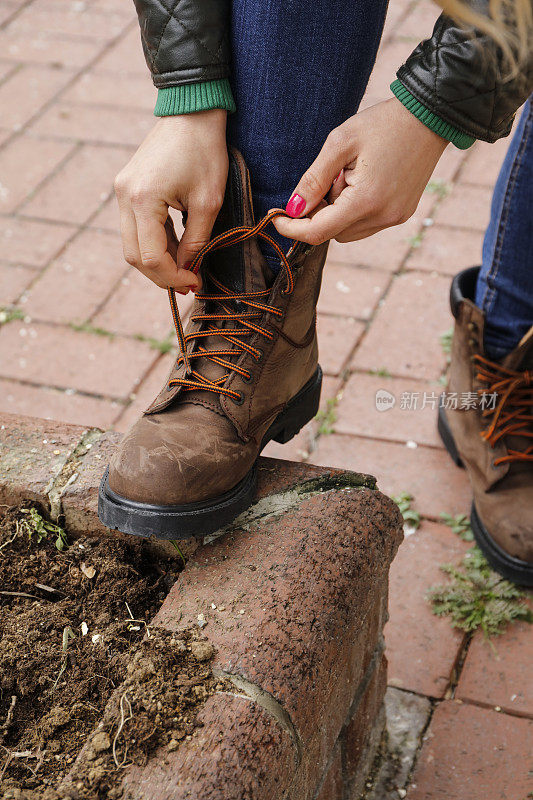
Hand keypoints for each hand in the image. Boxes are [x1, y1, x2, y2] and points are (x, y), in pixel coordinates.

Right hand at [114, 110, 228, 292]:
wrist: (191, 111)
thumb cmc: (205, 152)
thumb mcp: (208, 202)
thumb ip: (197, 242)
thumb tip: (189, 271)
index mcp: (143, 200)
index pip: (151, 256)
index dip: (172, 276)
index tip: (195, 282)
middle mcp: (124, 197)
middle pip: (134, 256)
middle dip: (162, 275)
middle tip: (189, 283)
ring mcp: (122, 192)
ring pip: (132, 244)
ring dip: (158, 260)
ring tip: (187, 267)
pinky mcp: (127, 188)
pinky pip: (136, 227)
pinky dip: (156, 242)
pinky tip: (179, 249)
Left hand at [272, 98, 447, 244]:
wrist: (430, 115)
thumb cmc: (383, 123)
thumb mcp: (340, 143)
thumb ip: (313, 179)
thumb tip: (293, 209)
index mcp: (366, 200)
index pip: (318, 232)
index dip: (293, 229)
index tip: (276, 219)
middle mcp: (383, 216)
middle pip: (332, 233)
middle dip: (319, 213)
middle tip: (328, 178)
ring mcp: (395, 218)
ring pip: (348, 232)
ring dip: (338, 212)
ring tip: (348, 176)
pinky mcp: (402, 214)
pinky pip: (366, 225)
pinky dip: (354, 211)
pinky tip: (362, 182)